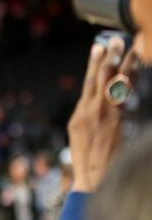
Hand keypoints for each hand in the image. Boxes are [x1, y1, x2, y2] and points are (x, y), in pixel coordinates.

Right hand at [68, 36, 140, 191]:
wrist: (95, 179)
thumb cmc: (87, 158)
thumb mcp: (78, 133)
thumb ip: (86, 113)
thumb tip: (94, 97)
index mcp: (81, 113)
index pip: (88, 81)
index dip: (93, 62)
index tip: (98, 45)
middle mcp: (95, 111)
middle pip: (104, 77)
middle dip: (111, 57)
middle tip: (118, 39)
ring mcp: (111, 116)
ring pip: (120, 84)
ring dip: (128, 64)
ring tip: (135, 48)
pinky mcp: (124, 123)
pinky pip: (131, 97)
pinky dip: (135, 82)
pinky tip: (141, 70)